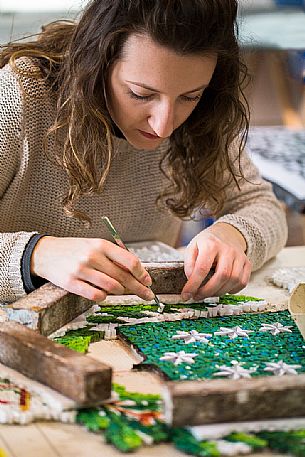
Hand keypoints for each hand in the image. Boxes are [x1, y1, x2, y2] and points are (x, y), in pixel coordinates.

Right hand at [31, 236, 153, 300]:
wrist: (46, 253)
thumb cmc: (75, 250)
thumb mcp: (95, 246)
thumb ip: (114, 257)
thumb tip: (136, 273)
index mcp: (101, 245)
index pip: (129, 261)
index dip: (142, 274)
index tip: (148, 281)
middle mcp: (92, 256)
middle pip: (123, 277)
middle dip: (139, 288)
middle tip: (147, 295)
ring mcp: (81, 270)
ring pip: (112, 287)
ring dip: (121, 292)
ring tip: (121, 291)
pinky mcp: (71, 283)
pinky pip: (96, 295)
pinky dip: (104, 297)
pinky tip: (103, 294)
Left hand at [181, 222, 250, 300]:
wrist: (226, 234)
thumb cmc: (207, 243)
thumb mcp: (192, 247)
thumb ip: (189, 263)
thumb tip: (191, 279)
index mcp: (211, 244)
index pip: (202, 268)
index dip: (193, 284)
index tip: (186, 294)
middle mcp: (227, 249)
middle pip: (221, 276)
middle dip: (207, 291)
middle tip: (197, 296)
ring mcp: (240, 256)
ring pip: (233, 280)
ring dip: (219, 292)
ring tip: (208, 293)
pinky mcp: (247, 263)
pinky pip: (242, 282)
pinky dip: (231, 290)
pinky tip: (221, 288)